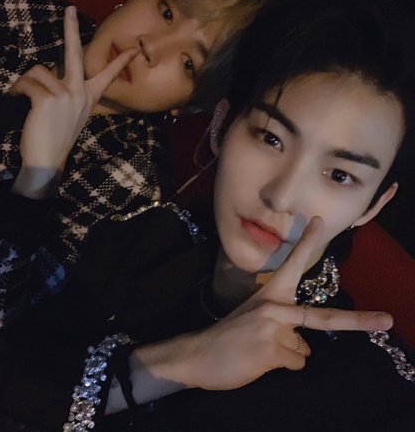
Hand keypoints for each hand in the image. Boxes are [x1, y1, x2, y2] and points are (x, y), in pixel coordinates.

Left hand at [10, 6, 137, 197]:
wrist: (48, 161)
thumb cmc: (57, 139)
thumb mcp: (70, 115)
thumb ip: (67, 94)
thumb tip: (51, 75)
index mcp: (89, 98)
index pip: (108, 76)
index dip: (121, 62)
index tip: (135, 50)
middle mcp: (81, 93)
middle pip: (75, 54)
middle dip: (71, 29)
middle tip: (70, 11)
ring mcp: (66, 94)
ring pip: (39, 71)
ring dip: (25, 82)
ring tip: (20, 96)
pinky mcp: (48, 98)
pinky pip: (27, 82)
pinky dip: (17, 89)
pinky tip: (17, 100)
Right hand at [134, 217, 392, 391]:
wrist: (198, 353)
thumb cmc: (227, 335)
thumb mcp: (251, 317)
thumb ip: (278, 319)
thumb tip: (304, 341)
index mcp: (269, 294)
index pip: (291, 264)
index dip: (307, 242)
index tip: (318, 221)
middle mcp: (274, 306)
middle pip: (323, 317)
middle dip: (358, 321)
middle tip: (387, 320)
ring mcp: (274, 327)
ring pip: (304, 348)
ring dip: (288, 352)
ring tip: (260, 350)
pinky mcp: (272, 349)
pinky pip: (296, 362)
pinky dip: (283, 364)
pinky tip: (261, 359)